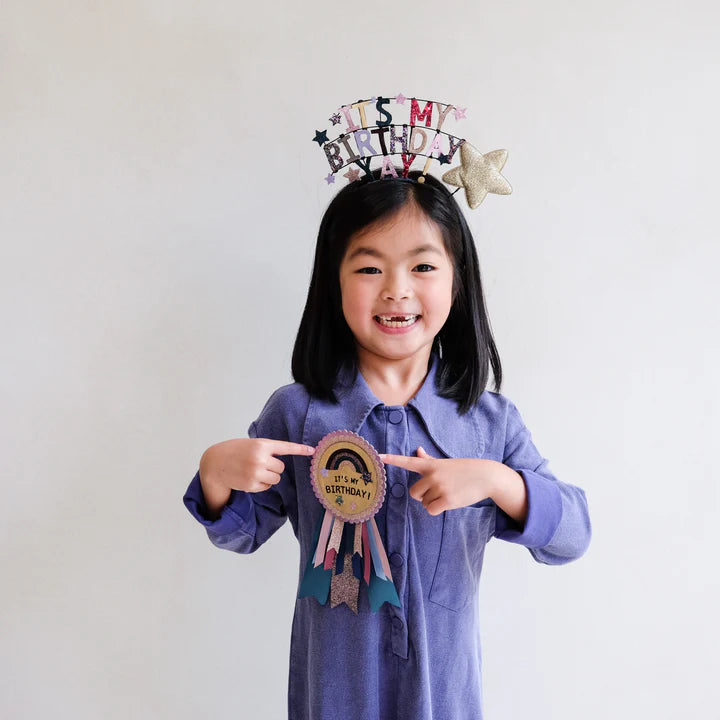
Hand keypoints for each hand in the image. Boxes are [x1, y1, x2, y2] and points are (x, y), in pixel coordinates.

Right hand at [200, 438, 314, 493]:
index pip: (285, 447)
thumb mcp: (251, 444)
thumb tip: (282, 460)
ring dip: (269, 477)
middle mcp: (259, 458)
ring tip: (255, 471)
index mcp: (261, 444)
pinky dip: (262, 484)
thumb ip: (266, 449)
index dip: (300, 449)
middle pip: (281, 467)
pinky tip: (249, 478)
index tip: (312, 451)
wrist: (215, 463)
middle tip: (260, 464)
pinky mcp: (251, 485)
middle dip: (274, 467)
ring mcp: (255, 472)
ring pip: (276, 478)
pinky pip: (267, 487)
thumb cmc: (235, 451)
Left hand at [379, 446, 497, 515]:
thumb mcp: (445, 462)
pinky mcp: (447, 499)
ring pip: (424, 503)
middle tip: (438, 491)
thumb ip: (428, 459)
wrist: (486, 476)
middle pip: (414, 493)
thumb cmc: (464, 469)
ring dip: (433, 503)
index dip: (392, 459)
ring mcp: (439, 487)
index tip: (378, 456)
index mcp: (430, 464)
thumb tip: (417, 450)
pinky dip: (437, 509)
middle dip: (423, 496)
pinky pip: (431, 510)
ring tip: (448, 494)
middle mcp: (432, 475)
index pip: (408, 461)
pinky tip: (448, 502)